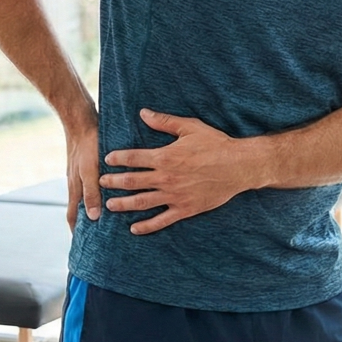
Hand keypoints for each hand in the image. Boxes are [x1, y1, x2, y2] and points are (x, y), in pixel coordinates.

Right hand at [64, 113, 100, 230]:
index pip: (73, 217)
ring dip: (94, 209)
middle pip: (80, 210)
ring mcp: (81, 175)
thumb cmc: (87, 145)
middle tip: (96, 239)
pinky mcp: (88, 165)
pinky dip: (97, 194)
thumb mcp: (90, 170)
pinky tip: (109, 193)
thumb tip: (94, 217)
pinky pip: (92, 185)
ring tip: (105, 220)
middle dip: (86, 224)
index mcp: (75, 189)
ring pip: (87, 197)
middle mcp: (77, 184)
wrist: (81, 121)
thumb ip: (91, 192)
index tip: (81, 247)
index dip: (76, 232)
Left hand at [99, 109, 253, 234]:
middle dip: (113, 182)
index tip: (107, 159)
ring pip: (141, 202)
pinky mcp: (185, 209)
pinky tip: (134, 228)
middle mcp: (165, 177)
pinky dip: (146, 226)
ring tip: (110, 205)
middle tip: (102, 182)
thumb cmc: (216, 144)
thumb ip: (164, 121)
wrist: (239, 166)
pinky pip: (161, 220)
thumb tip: (143, 113)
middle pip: (131, 182)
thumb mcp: (190, 127)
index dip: (117, 158)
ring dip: (123, 204)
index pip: (133, 158)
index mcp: (165, 157)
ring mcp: (174, 195)